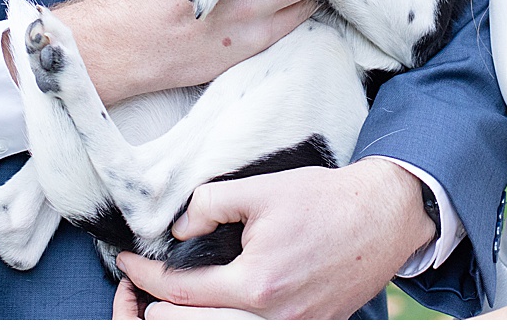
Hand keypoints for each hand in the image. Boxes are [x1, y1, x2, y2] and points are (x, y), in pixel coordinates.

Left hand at [115, 160, 433, 318]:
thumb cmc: (325, 201)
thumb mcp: (260, 189)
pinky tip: (210, 305)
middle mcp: (271, 319)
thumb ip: (208, 206)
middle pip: (190, 329)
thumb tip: (178, 231)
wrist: (381, 218)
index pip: (178, 292)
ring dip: (187, 320)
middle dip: (155, 308)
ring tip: (168, 298)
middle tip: (140, 285)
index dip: (143, 278)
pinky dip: (222, 323)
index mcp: (255, 284)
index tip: (125, 264)